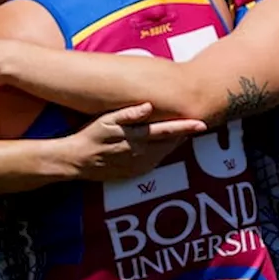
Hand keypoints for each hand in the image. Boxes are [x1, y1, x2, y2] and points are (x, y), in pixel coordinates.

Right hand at [67, 103, 206, 181]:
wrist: (76, 161)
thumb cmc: (90, 136)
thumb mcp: (105, 120)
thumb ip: (128, 113)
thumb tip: (148, 106)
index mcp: (138, 137)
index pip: (168, 131)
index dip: (185, 127)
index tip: (202, 123)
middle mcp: (142, 153)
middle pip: (169, 143)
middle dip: (183, 135)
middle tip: (197, 126)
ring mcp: (138, 165)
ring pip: (163, 154)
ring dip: (173, 145)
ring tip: (182, 136)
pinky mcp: (133, 173)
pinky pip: (153, 164)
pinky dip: (161, 155)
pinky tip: (161, 148)